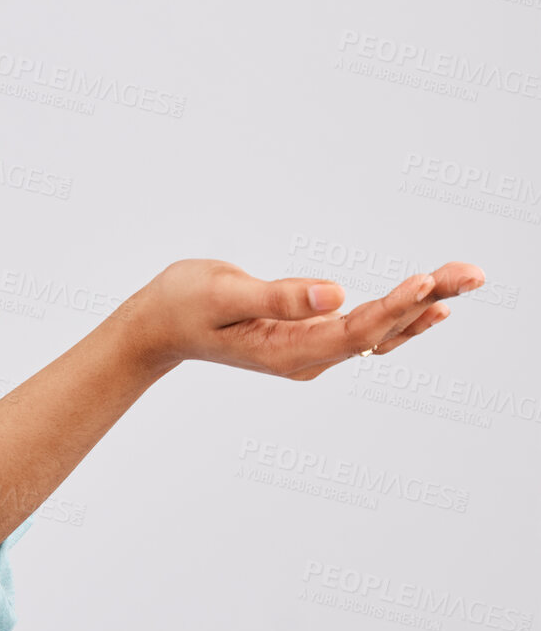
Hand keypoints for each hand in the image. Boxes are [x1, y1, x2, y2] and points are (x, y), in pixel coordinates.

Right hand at [115, 258, 486, 379]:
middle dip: (427, 299)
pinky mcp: (308, 337)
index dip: (394, 307)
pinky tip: (432, 307)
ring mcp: (311, 350)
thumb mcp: (222, 294)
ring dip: (423, 304)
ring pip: (379, 328)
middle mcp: (309, 357)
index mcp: (289, 351)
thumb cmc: (182, 304)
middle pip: (380, 330)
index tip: (426, 281)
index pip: (355, 331)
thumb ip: (278, 296)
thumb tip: (333, 293)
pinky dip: (401, 315)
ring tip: (468, 278)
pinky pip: (366, 329)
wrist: (157, 326)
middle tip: (474, 273)